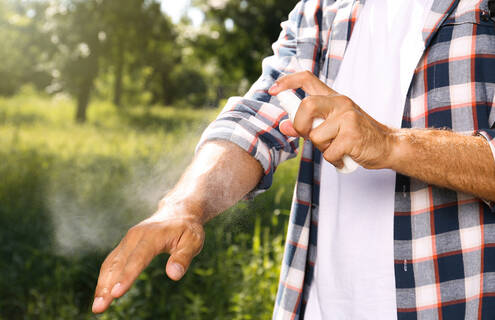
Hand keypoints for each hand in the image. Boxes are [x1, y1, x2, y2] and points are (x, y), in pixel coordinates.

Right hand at [92, 206, 204, 313]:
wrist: (178, 212)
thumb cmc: (187, 229)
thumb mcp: (193, 242)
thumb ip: (183, 258)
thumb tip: (174, 275)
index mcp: (153, 235)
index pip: (138, 258)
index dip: (127, 276)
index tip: (117, 294)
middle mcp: (135, 236)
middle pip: (119, 263)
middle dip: (107, 286)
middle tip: (99, 308)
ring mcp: (128, 240)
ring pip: (111, 263)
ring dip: (102, 284)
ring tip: (97, 307)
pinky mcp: (125, 245)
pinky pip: (112, 262)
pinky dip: (105, 278)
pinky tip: (102, 294)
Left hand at [269, 71, 396, 168]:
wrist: (388, 146)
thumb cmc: (357, 136)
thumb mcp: (331, 126)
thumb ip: (307, 124)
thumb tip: (283, 125)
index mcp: (333, 98)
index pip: (307, 79)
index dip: (287, 82)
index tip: (273, 90)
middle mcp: (340, 102)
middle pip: (306, 106)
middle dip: (301, 126)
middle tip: (310, 136)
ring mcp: (348, 118)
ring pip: (315, 136)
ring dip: (322, 148)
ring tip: (337, 147)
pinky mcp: (353, 136)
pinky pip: (328, 153)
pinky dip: (334, 160)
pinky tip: (345, 157)